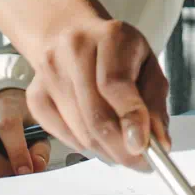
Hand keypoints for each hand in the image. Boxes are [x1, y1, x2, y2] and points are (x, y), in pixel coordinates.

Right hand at [22, 18, 167, 169]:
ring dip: (105, 149)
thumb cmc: (117, 52)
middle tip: (140, 161)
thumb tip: (159, 142)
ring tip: (121, 146)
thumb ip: (154, 103)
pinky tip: (95, 134)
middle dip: (120, 147)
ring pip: (79, 130)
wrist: (72, 32)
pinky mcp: (35, 93)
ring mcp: (49, 72)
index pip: (115, 83)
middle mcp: (74, 50)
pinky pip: (60, 134)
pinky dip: (82, 144)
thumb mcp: (148, 66)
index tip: (142, 146)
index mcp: (109, 36)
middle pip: (95, 113)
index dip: (130, 118)